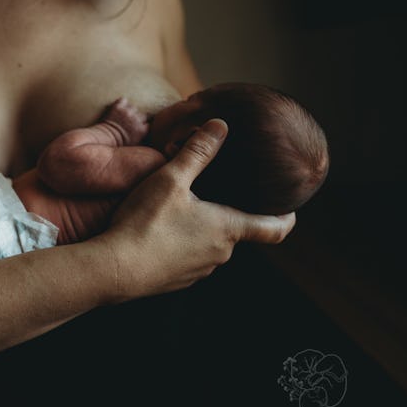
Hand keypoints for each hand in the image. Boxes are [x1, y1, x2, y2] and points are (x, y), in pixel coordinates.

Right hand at [98, 119, 294, 299]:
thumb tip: (221, 125)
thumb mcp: (171, 179)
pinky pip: (186, 260)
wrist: (113, 270)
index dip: (287, 219)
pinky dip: (180, 246)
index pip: (274, 229)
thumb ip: (198, 152)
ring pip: (209, 246)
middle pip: (235, 233)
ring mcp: (197, 271)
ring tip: (180, 212)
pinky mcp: (174, 282)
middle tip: (214, 195)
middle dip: (229, 215)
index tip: (292, 211)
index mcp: (227, 228)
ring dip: (201, 230)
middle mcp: (219, 255)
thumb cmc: (145, 223)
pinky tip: (158, 233)